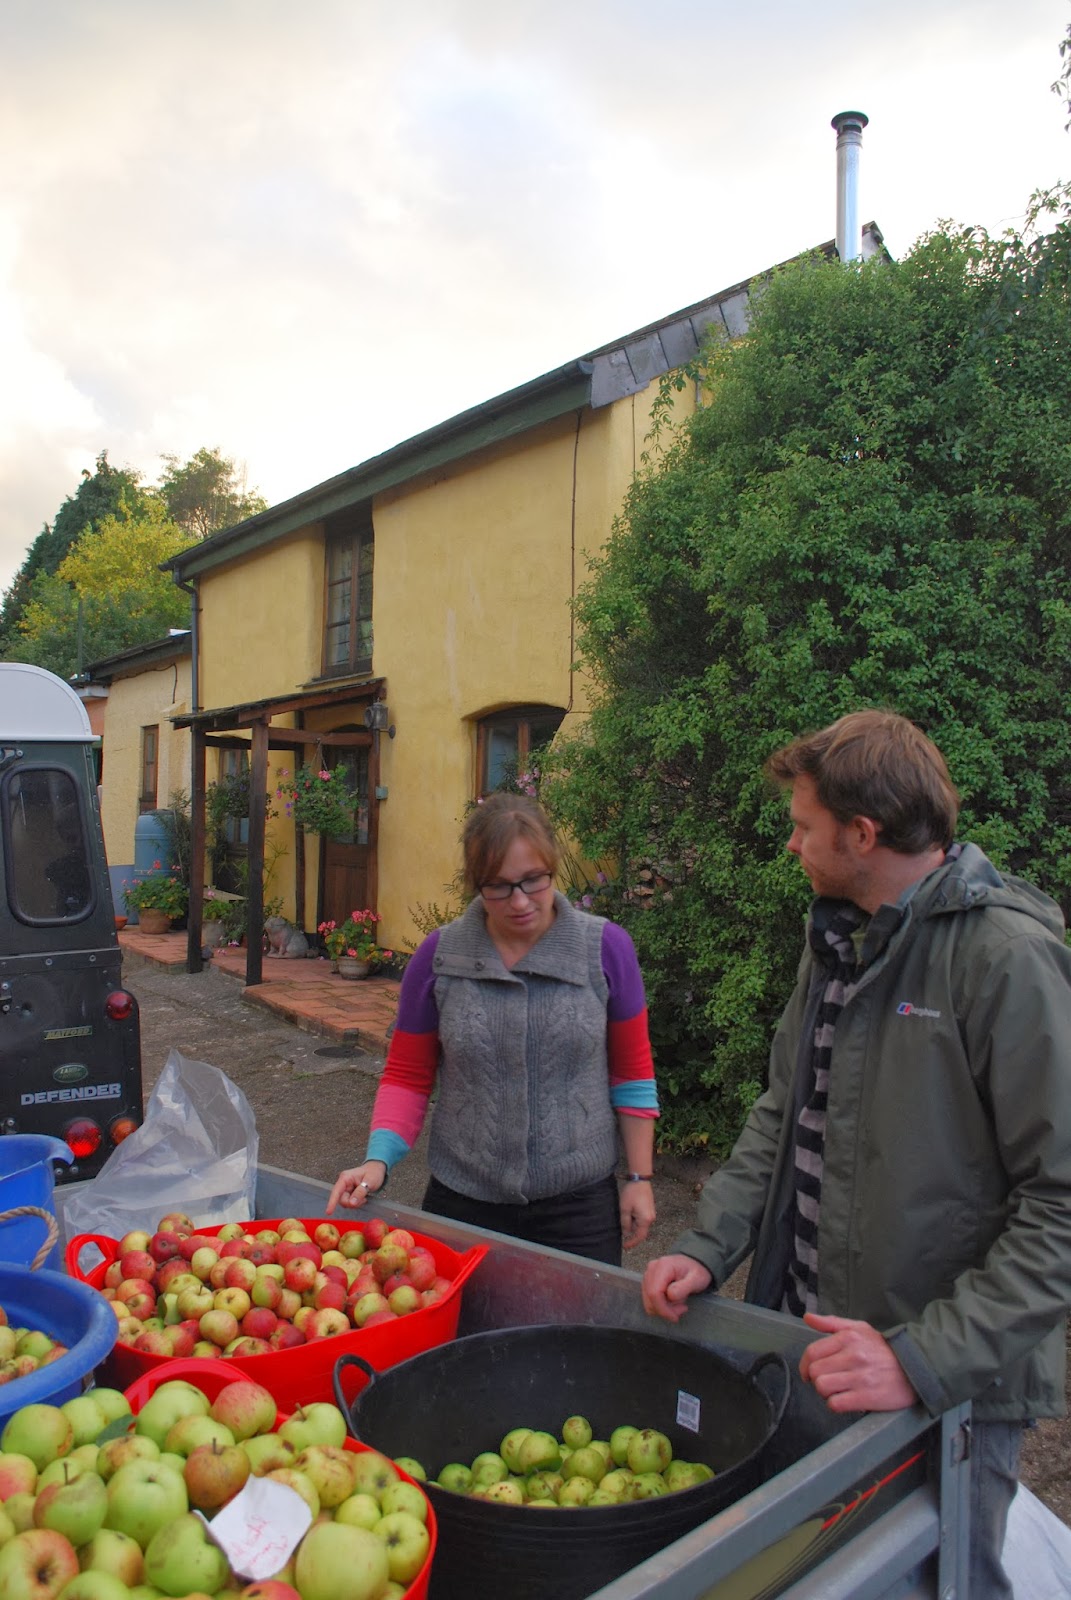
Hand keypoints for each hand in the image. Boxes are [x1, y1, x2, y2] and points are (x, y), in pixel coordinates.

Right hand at [326, 1161, 386, 1213]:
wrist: (377, 1169)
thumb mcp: (370, 1182)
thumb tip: (351, 1203)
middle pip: (341, 1199)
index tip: (329, 1212)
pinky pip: (349, 1202)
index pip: (336, 1191)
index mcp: (346, 1178)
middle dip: (351, 1203)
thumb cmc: (374, 1172)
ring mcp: (346, 1188)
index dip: (332, 1202)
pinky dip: (356, 1203)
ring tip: (364, 1198)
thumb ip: (360, 1192)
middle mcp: (343, 1183)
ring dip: (355, 1204)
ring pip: (345, 1202)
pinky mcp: (349, 1193)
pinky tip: (363, 1199)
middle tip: (363, 1200)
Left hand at [620, 1181, 655, 1250]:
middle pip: (641, 1231)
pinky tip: (629, 1213)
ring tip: (624, 1216)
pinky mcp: (650, 1209)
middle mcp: (651, 1218)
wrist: (640, 1179)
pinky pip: (642, 1219)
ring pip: (641, 1225)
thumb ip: (625, 1223)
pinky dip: (635, 1220)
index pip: (639, 1237)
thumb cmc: (632, 1193)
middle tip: (621, 1231)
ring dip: (633, 1225)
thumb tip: (626, 1234)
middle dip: (631, 1232)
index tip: (624, 1247)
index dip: (632, 1243)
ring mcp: (651, 1213)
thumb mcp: (625, 1209)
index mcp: (645, 1220)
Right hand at [641, 1254, 712, 1321]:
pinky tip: (673, 1302)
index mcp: (663, 1266)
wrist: (695, 1265)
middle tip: (682, 1308)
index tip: (675, 1317)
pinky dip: (661, 1306)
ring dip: (663, 1308)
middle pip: (650, 1298)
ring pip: (649, 1301)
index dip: (662, 1309)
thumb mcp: (697, 1279)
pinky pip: (650, 1300)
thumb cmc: (697, 1272)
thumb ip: (683, 1287)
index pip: (654, 1293)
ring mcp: (648, 1275)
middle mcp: (652, 1269)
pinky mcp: (648, 1282)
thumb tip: (670, 1295)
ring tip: (679, 1304)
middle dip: (665, 1310)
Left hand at [798, 1312, 918, 1411]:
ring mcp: (860, 1377)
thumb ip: (832, 1323)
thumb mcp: (860, 1328)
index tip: (808, 1373)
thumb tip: (808, 1318)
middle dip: (817, 1379)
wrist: (917, 1367)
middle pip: (815, 1372)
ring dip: (826, 1393)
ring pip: (823, 1388)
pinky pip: (836, 1404)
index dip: (805, 1365)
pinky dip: (837, 1404)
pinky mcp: (868, 1397)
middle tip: (828, 1381)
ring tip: (837, 1390)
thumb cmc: (885, 1349)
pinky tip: (846, 1400)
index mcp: (848, 1337)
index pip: (812, 1352)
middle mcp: (853, 1356)